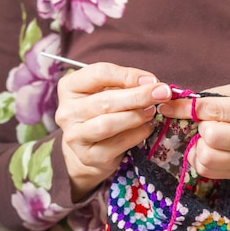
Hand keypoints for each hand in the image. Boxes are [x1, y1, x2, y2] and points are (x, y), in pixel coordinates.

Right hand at [55, 62, 171, 200]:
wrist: (90, 149)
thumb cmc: (102, 113)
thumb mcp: (108, 91)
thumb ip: (125, 84)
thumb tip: (152, 83)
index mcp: (70, 87)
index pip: (98, 74)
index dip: (127, 75)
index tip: (151, 79)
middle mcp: (67, 111)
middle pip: (105, 100)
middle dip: (138, 96)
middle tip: (162, 93)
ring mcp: (75, 136)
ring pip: (108, 124)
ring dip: (136, 117)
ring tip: (152, 112)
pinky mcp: (88, 156)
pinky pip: (117, 144)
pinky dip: (136, 135)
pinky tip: (147, 128)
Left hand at [158, 82, 229, 185]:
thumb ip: (219, 95)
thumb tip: (183, 100)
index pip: (214, 109)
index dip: (186, 107)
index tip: (170, 105)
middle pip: (211, 136)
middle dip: (200, 128)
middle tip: (206, 124)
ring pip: (207, 158)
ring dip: (198, 146)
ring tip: (206, 139)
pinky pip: (208, 171)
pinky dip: (200, 160)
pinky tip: (207, 150)